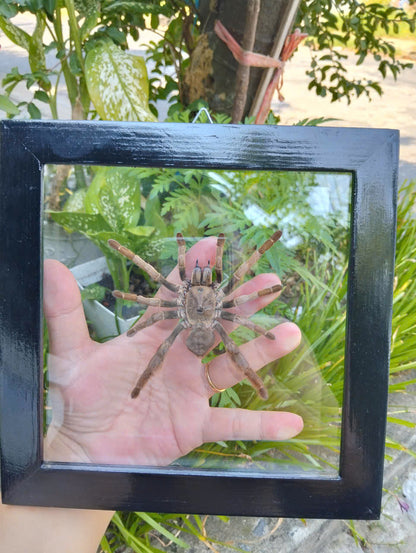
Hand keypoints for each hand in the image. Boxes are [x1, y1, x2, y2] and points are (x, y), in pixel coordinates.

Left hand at [44, 236, 302, 465]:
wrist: (86, 446)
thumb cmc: (81, 398)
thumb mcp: (71, 353)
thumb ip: (67, 312)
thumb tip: (51, 267)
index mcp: (157, 335)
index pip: (180, 296)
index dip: (196, 270)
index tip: (213, 243)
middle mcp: (181, 357)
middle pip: (218, 324)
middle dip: (243, 303)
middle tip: (270, 281)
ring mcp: (192, 389)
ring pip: (233, 365)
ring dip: (262, 352)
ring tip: (291, 333)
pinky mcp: (196, 423)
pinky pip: (234, 423)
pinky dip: (262, 424)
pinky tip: (292, 424)